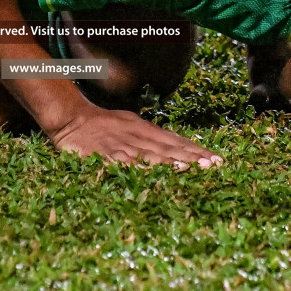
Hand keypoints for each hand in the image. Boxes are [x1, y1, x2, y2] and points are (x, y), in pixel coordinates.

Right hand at [47, 107, 221, 169]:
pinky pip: (125, 162)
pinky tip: (152, 173)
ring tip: (193, 168)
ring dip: (172, 162)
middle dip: (193, 158)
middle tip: (215, 166)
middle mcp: (138, 137)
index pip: (177, 141)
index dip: (197, 150)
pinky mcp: (106, 154)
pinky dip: (140, 167)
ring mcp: (123, 145)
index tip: (218, 160)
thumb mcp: (132, 125)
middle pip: (170, 148)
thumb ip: (153, 137)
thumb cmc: (104, 125)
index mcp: (146, 130)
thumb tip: (179, 149)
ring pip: (151, 155)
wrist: (72, 118)